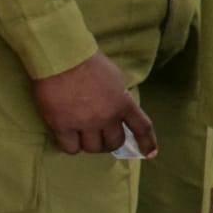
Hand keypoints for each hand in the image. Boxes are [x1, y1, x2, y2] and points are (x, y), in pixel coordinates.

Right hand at [33, 51, 157, 156]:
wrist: (62, 58)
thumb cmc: (89, 62)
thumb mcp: (115, 78)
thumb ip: (119, 97)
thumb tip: (118, 111)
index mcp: (123, 103)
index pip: (142, 127)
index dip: (147, 142)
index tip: (151, 153)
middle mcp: (107, 116)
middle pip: (114, 143)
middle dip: (109, 142)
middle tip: (101, 136)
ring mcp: (85, 123)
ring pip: (92, 148)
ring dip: (90, 144)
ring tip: (83, 134)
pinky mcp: (63, 126)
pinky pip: (70, 148)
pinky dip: (71, 145)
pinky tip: (68, 137)